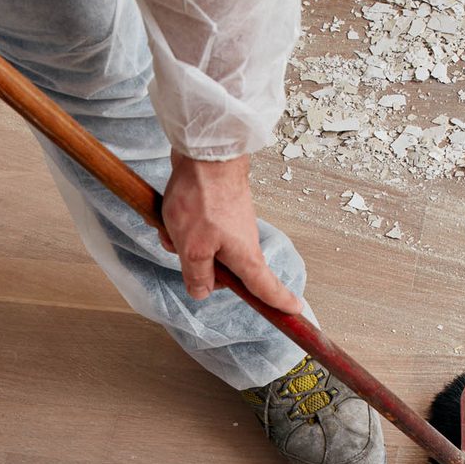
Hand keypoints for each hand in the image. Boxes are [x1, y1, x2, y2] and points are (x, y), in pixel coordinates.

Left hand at [159, 151, 302, 314]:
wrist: (205, 151)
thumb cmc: (202, 198)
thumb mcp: (192, 248)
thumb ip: (197, 276)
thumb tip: (202, 292)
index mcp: (245, 257)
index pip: (266, 288)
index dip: (279, 302)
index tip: (294, 312)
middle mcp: (243, 243)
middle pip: (224, 273)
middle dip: (198, 269)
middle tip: (182, 252)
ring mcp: (231, 226)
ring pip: (205, 250)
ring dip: (184, 244)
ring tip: (173, 227)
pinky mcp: (219, 212)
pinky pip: (199, 232)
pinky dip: (183, 228)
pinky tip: (170, 216)